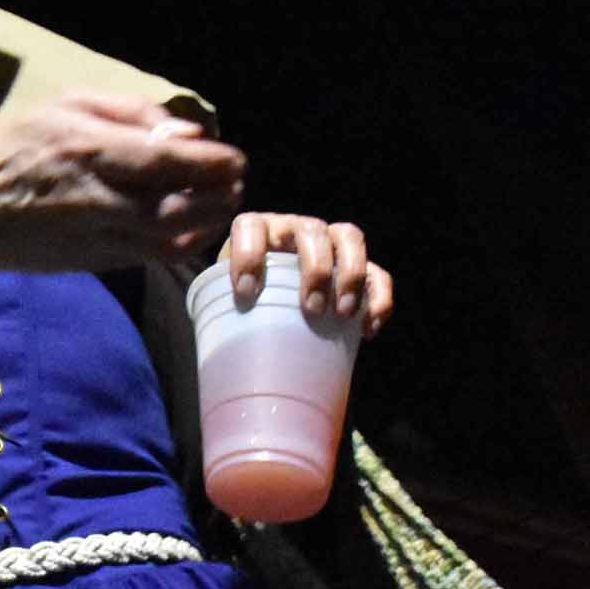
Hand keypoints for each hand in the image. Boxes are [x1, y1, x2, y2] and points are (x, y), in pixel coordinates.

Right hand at [0, 92, 246, 278]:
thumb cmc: (17, 147)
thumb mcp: (67, 105)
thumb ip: (131, 112)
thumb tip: (187, 130)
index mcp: (95, 149)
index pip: (176, 160)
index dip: (218, 162)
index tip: (234, 159)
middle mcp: (103, 197)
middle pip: (186, 204)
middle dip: (221, 195)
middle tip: (235, 183)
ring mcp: (102, 235)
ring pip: (175, 237)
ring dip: (207, 222)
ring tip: (219, 204)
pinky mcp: (100, 261)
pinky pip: (155, 255)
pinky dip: (183, 243)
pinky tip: (191, 228)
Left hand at [221, 212, 393, 336]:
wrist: (273, 305)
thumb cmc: (245, 307)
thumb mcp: (227, 305)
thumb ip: (222, 317)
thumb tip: (212, 362)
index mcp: (256, 233)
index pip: (250, 227)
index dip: (247, 254)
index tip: (244, 293)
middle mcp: (293, 229)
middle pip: (310, 231)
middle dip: (315, 269)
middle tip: (311, 308)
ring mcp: (329, 243)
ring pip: (349, 237)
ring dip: (350, 273)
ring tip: (343, 313)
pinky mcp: (356, 266)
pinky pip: (377, 273)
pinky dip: (378, 298)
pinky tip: (368, 329)